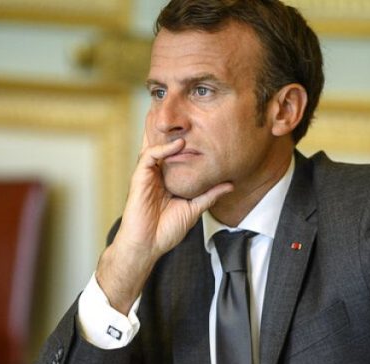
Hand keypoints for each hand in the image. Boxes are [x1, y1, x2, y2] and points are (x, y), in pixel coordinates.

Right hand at [96, 136, 232, 310]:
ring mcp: (147, 174)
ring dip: (168, 133)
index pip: (175, 154)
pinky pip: (149, 156)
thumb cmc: (166, 230)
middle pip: (163, 144)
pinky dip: (163, 148)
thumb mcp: (194, 209)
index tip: (202, 128)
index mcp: (167, 179)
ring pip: (155, 144)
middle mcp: (156, 173)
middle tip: (187, 111)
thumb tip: (230, 184)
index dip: (185, 140)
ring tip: (185, 121)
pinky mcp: (139, 178)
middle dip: (172, 128)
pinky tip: (178, 144)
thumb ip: (209, 195)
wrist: (148, 245)